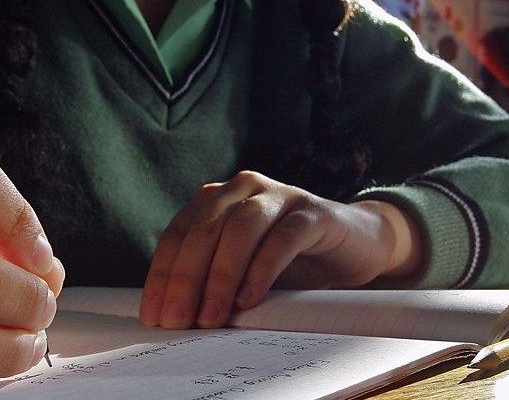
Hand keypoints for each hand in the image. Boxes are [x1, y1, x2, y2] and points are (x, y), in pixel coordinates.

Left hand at [139, 171, 420, 329]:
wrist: (355, 245)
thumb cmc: (291, 260)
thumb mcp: (243, 269)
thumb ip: (210, 280)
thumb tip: (172, 317)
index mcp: (218, 198)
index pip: (178, 234)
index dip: (163, 275)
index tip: (154, 314)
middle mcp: (244, 188)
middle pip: (204, 229)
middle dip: (186, 279)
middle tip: (177, 320)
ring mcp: (280, 195)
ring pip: (240, 228)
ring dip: (220, 275)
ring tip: (211, 315)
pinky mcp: (313, 212)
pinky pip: (282, 237)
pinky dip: (261, 269)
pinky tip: (249, 298)